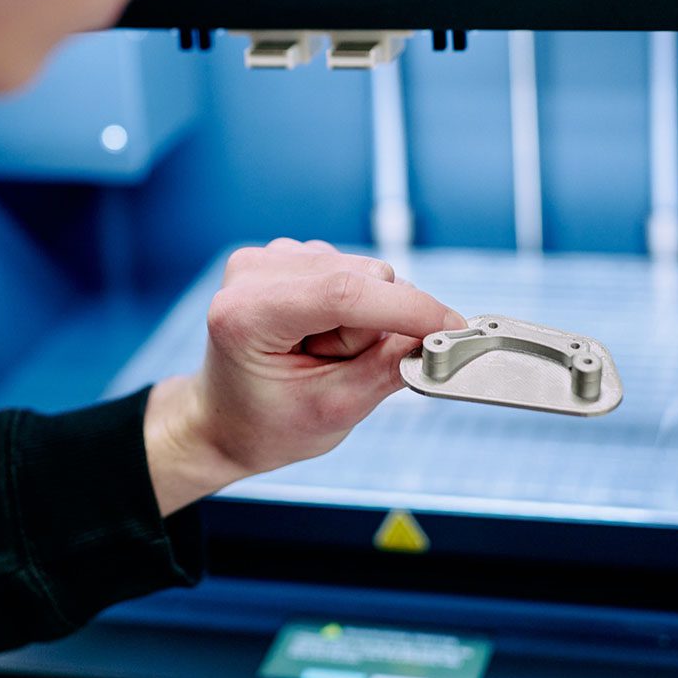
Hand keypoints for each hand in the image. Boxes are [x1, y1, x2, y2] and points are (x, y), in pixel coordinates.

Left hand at [145, 239, 465, 515]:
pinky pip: (351, 270)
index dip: (407, 309)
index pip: (342, 294)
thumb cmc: (267, 423)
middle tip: (340, 368)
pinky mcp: (286, 255)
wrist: (226, 417)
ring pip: (362, 272)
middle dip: (376, 326)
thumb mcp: (332, 411)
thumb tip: (438, 334)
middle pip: (361, 277)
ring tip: (324, 354)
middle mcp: (253, 271)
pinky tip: (321, 333)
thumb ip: (387, 369)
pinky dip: (352, 306)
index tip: (452, 328)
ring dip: (363, 318)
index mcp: (246, 312)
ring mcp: (268, 257)